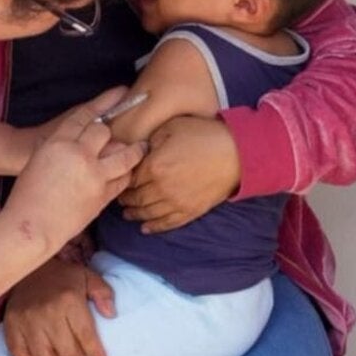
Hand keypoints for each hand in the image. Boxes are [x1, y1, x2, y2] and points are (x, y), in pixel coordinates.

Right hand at [3, 91, 144, 256]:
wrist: (32, 226)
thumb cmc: (28, 195)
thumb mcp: (38, 161)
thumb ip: (58, 148)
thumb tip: (74, 141)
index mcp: (58, 143)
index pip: (84, 117)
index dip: (101, 106)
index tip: (116, 98)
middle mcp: (79, 155)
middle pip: (105, 132)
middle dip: (110, 133)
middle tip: (117, 135)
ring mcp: (94, 175)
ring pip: (124, 154)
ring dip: (133, 150)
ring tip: (141, 148)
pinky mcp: (104, 195)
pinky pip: (123, 179)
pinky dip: (126, 174)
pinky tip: (127, 173)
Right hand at [3, 257, 114, 355]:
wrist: (29, 267)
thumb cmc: (62, 277)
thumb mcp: (88, 277)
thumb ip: (103, 294)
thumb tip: (111, 315)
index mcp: (69, 300)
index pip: (85, 335)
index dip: (95, 354)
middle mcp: (47, 311)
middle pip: (65, 351)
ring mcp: (27, 319)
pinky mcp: (11, 323)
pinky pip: (18, 352)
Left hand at [118, 115, 239, 233]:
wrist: (238, 153)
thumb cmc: (205, 136)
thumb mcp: (172, 127)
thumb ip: (150, 140)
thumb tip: (137, 150)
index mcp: (154, 166)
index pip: (129, 177)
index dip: (122, 179)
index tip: (117, 179)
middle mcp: (162, 188)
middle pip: (136, 197)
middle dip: (125, 198)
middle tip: (119, 197)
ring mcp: (176, 202)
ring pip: (148, 213)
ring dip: (135, 214)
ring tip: (127, 213)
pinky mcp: (191, 211)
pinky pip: (167, 223)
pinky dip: (154, 227)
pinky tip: (145, 228)